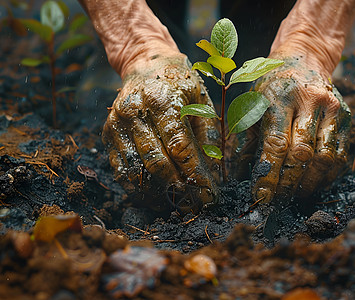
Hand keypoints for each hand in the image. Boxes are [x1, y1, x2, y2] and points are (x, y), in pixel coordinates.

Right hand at [102, 53, 219, 211]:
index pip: (180, 146)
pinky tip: (155, 195)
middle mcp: (135, 112)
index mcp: (162, 100)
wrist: (145, 64)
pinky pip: (121, 169)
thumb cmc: (179, 83)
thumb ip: (207, 134)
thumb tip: (215, 171)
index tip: (208, 193)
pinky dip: (137, 187)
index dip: (195, 174)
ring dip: (156, 192)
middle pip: (155, 161)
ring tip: (175, 203)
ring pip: (135, 170)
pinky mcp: (108, 133)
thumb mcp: (200, 100)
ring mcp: (118, 123)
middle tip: (193, 204)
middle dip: (177, 188)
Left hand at [250, 54, 350, 205]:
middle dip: (288, 184)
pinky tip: (313, 183)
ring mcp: (332, 109)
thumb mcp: (253, 104)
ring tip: (295, 195)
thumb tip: (240, 176)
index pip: (276, 144)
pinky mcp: (346, 117)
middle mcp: (310, 101)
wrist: (304, 58)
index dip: (269, 174)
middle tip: (277, 201)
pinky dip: (326, 175)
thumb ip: (247, 140)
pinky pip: (340, 154)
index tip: (261, 196)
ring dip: (309, 184)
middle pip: (302, 154)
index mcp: (281, 97)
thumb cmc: (272, 85)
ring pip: (325, 158)